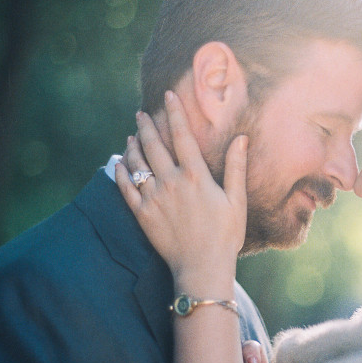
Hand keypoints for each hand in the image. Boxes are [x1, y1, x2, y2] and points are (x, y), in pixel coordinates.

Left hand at [116, 91, 246, 292]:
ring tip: (131, 136)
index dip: (174, 113)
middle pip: (154, 145)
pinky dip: (121, 172)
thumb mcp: (236, 201)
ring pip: (137, 163)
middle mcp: (170, 182)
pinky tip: (119, 164)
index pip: (182, 135)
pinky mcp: (142, 214)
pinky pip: (126, 187)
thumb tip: (241, 138)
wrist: (202, 266)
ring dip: (132, 146)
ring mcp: (153, 197)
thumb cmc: (225, 235)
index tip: (168, 95)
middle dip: (147, 125)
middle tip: (141, 114)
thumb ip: (236, 167)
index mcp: (195, 175)